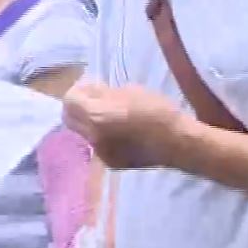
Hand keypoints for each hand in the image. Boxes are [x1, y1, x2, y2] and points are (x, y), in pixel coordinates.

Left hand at [62, 83, 187, 169]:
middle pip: (70, 119)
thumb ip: (105, 92)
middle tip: (94, 99)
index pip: (70, 100)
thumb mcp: (133, 91)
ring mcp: (100, 152)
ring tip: (114, 117)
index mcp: (96, 116)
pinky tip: (125, 133)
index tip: (91, 85)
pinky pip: (99, 145)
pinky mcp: (111, 162)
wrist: (177, 143)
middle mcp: (92, 136)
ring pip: (85, 133)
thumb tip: (91, 91)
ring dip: (92, 122)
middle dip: (78, 107)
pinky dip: (105, 136)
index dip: (78, 90)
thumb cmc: (159, 111)